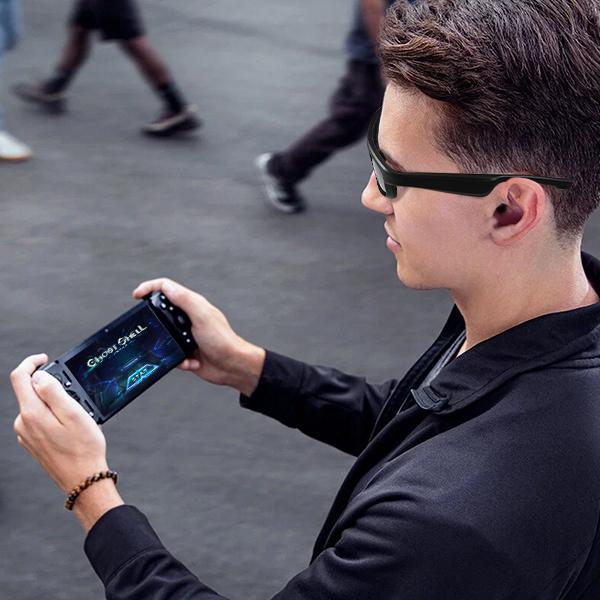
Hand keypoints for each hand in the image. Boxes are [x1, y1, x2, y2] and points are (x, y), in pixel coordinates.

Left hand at [11, 354, 109, 494]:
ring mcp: (26, 434)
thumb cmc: (83, 448)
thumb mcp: (74, 413)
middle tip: (73, 394)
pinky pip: (39, 419)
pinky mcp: (32, 442)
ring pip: (35, 405)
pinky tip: (69, 426)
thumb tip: (38, 376)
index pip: (20, 378)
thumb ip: (54, 391)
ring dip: (52, 401)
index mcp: (32, 414)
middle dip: (49, 385)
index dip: (31, 363)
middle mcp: (23, 423)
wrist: (83, 479)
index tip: (45, 358)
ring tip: (76, 415)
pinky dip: (52, 414)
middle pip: (29, 391)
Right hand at [133, 278, 265, 395]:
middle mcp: (189, 318)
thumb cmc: (223, 340)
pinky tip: (192, 361)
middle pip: (162, 313)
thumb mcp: (202, 317)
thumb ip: (185, 301)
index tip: (136, 295)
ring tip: (182, 350)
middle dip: (156, 324)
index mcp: (192, 305)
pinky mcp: (186, 351)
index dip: (150, 288)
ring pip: (164, 337)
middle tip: (152, 332)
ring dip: (169, 346)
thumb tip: (167, 287)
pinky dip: (180, 360)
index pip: (167, 288)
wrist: (232, 367)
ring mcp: (186, 335)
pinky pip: (172, 355)